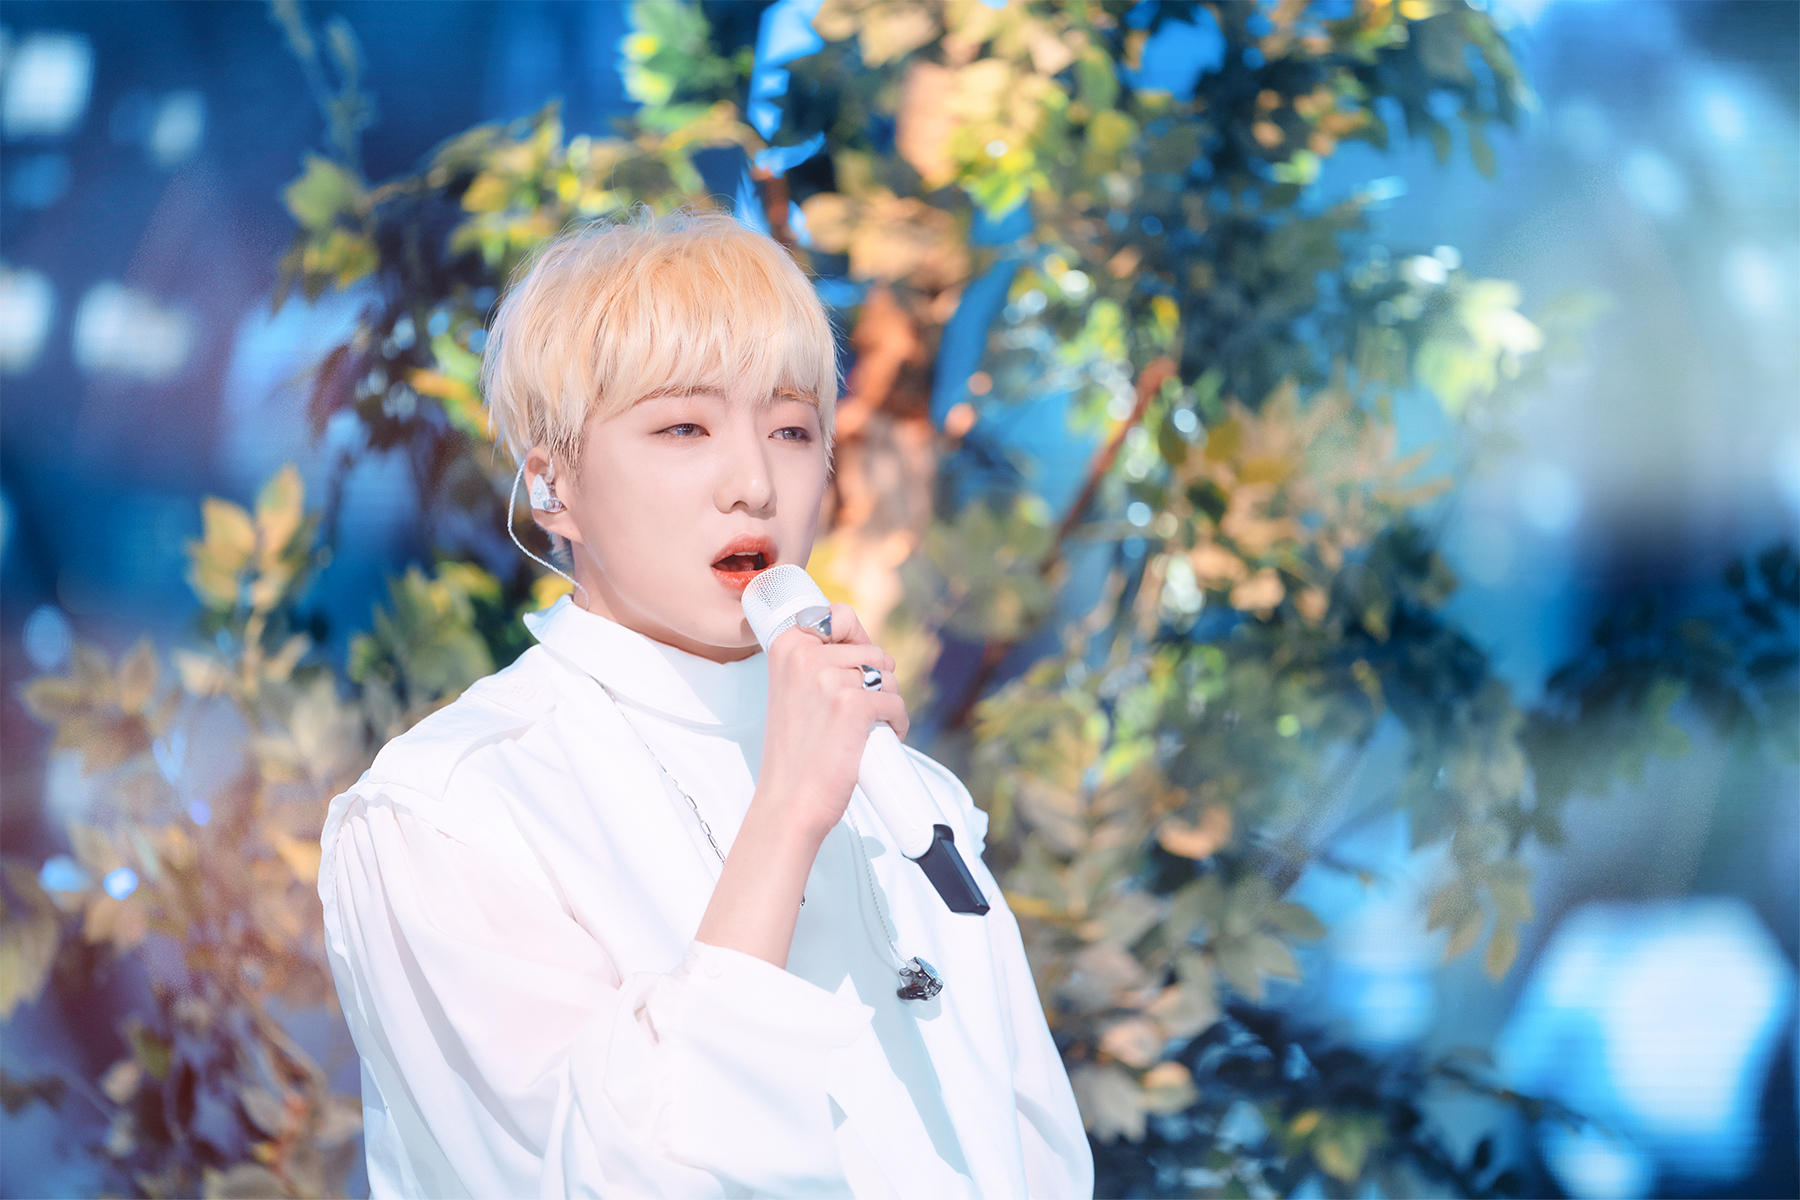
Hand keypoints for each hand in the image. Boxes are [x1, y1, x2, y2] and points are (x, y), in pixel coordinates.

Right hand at [756, 602, 905, 841]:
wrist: (789, 801)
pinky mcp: (854, 705)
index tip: (854, 662)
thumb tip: (866, 650)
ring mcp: (830, 679)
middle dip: (875, 680)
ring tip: (866, 727)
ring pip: (887, 677)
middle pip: (872, 650)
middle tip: (857, 711)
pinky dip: (897, 723)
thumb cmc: (794, 753)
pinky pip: (896, 702)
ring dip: (887, 702)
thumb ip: (817, 663)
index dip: (857, 637)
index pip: (839, 614)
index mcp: (786, 646)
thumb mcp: (791, 691)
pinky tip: (880, 737)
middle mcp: (805, 656)